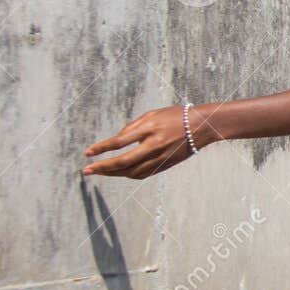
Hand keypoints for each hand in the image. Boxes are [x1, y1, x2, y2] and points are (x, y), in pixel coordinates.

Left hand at [83, 104, 204, 178]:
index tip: (87, 153)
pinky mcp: (164, 166)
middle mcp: (154, 147)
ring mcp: (160, 158)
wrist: (201, 127)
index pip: (120, 142)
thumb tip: (115, 141)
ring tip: (100, 171)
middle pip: (123, 162)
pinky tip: (119, 173)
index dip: (102, 148)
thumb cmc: (175, 116)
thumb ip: (132, 127)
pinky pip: (142, 174)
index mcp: (150, 130)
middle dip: (103, 168)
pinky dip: (128, 175)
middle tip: (87, 170)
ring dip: (113, 174)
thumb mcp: (152, 115)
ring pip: (131, 172)